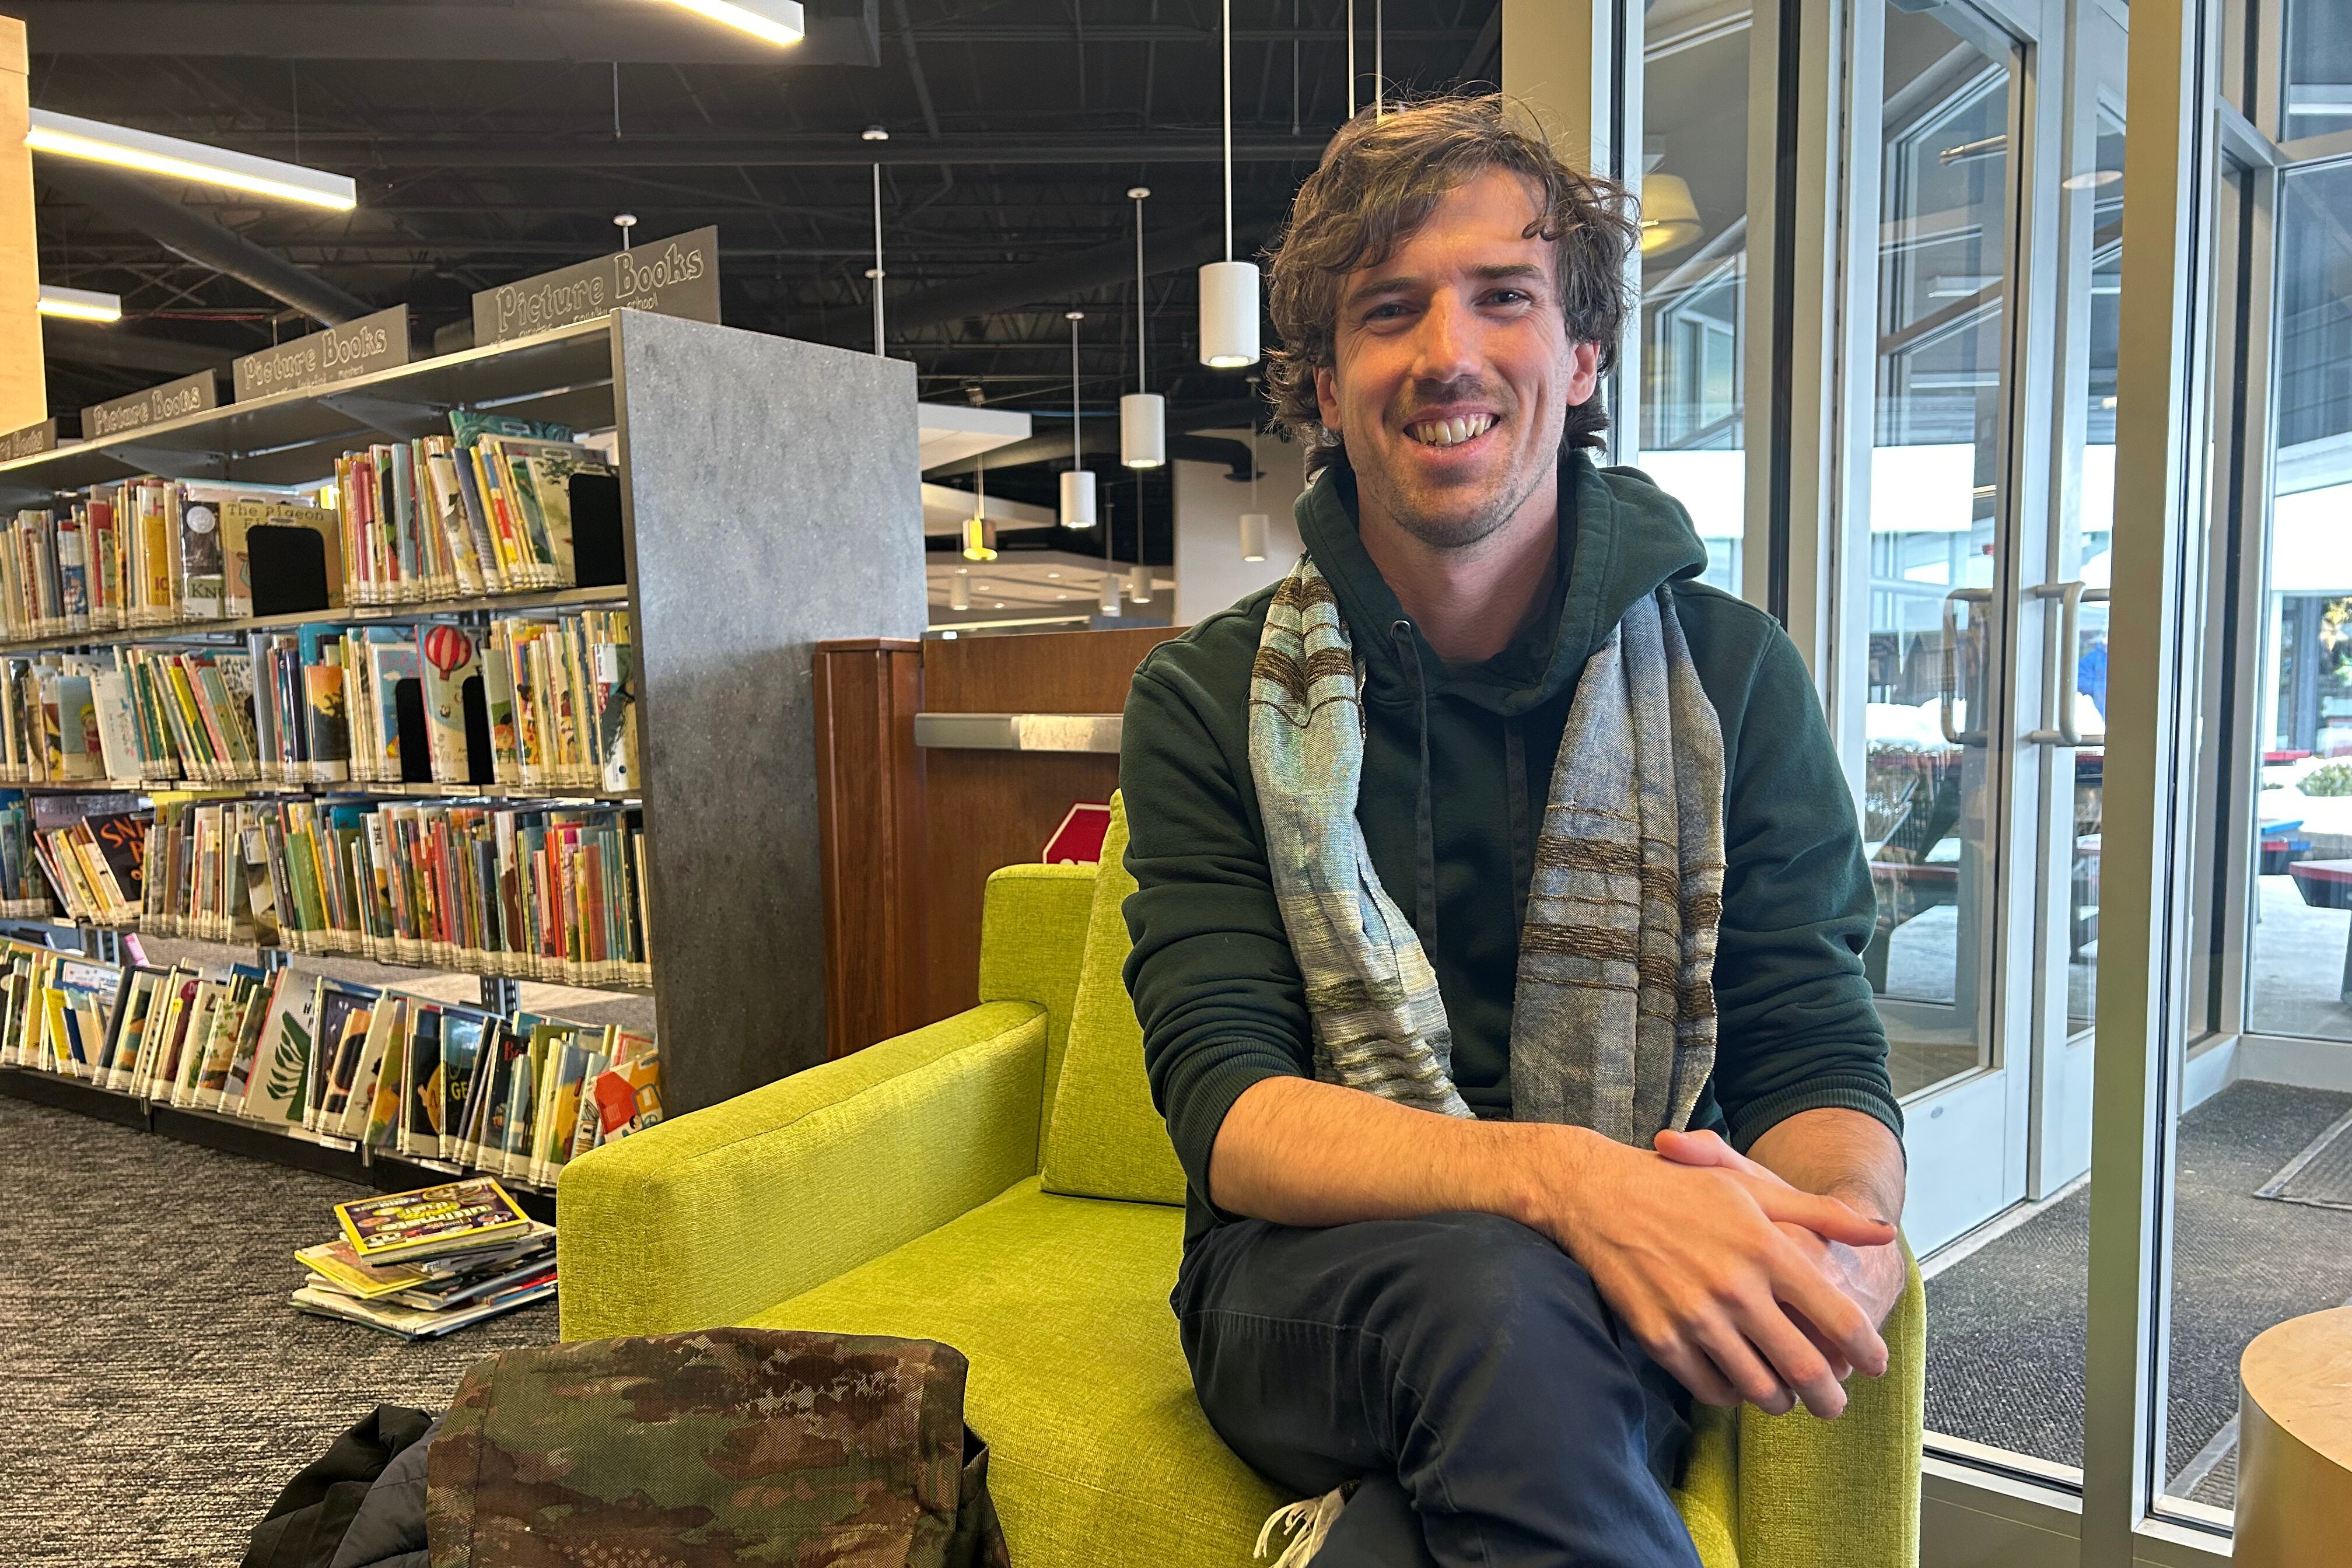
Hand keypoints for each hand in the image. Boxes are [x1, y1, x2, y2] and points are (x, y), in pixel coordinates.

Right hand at [1522, 1127, 1894, 1418]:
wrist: (1597, 1195)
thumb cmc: (1682, 1189)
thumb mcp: (1753, 1188)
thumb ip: (1822, 1213)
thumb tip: (1882, 1231)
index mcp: (1766, 1247)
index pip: (1838, 1318)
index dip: (1867, 1351)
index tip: (1874, 1364)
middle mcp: (1735, 1286)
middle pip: (1804, 1367)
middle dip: (1830, 1397)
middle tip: (1834, 1404)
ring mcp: (1695, 1316)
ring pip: (1759, 1389)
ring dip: (1781, 1402)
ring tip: (1785, 1398)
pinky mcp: (1659, 1337)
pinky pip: (1710, 1388)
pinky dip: (1731, 1395)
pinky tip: (1736, 1382)